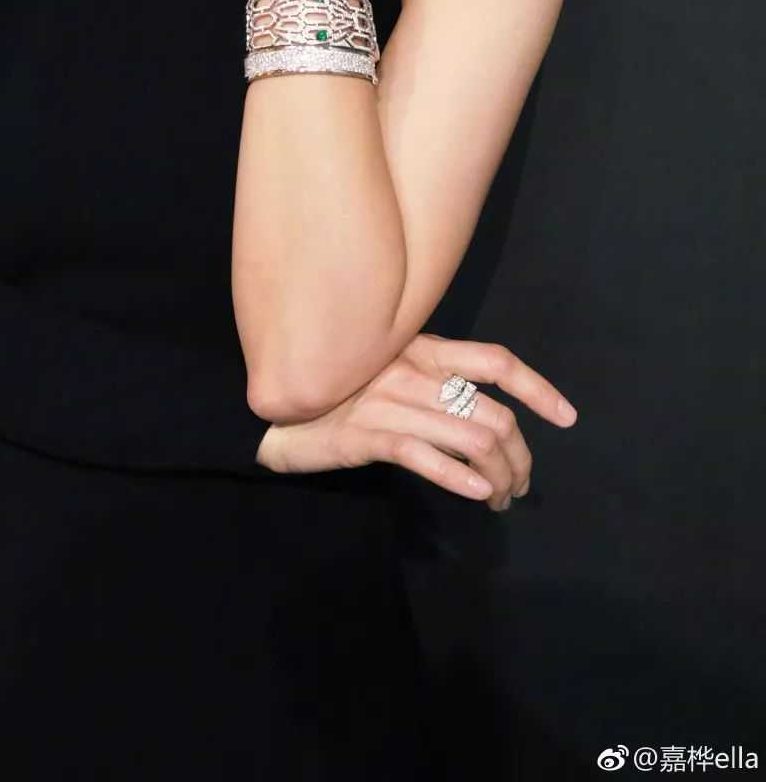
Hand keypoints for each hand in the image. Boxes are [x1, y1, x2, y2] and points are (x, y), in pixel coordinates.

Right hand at [254, 332, 577, 511]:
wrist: (281, 411)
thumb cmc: (345, 392)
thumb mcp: (394, 370)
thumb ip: (436, 380)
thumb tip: (491, 416)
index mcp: (425, 348)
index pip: (495, 362)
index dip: (538, 388)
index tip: (567, 418)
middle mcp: (412, 370)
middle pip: (493, 415)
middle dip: (519, 458)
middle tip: (519, 487)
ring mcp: (390, 402)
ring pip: (471, 441)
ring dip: (498, 478)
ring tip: (500, 500)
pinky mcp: (367, 435)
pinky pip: (427, 458)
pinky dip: (461, 480)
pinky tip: (477, 496)